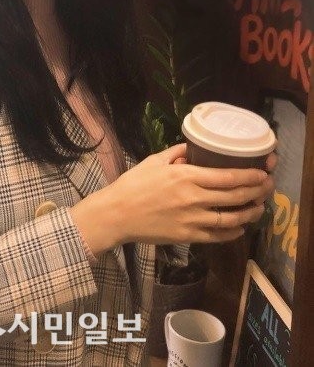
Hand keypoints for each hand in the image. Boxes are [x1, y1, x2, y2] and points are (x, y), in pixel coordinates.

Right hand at [70, 144, 273, 254]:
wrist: (117, 214)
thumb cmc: (133, 185)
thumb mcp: (154, 161)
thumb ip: (177, 153)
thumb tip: (193, 148)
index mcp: (186, 177)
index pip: (227, 177)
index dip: (249, 175)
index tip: (263, 172)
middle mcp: (193, 198)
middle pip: (234, 196)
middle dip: (256, 191)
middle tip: (268, 186)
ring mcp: (192, 220)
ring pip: (231, 218)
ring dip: (250, 212)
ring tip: (259, 207)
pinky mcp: (188, 236)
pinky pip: (218, 235)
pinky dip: (233, 232)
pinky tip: (240, 226)